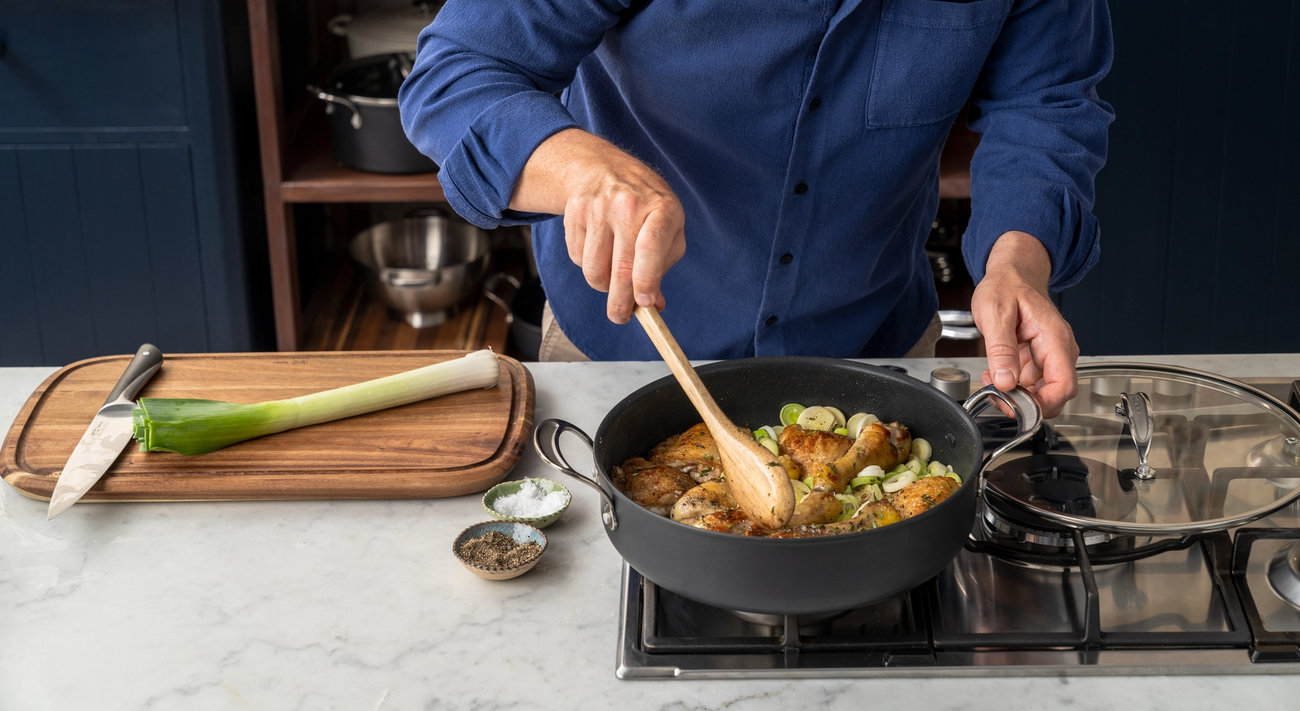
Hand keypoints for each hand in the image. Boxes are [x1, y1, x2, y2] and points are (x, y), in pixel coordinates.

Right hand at [511, 128, 685, 323]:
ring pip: (594, 270)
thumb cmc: (645, 205)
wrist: (604, 169)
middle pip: (621, 267)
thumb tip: (654, 304)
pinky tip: (598, 251)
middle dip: (621, 302)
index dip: (646, 280)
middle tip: (621, 317)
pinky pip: (577, 259)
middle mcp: (628, 204)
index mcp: (661, 207)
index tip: (644, 303)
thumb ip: (663, 266)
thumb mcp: (668, 227)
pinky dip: (588, 266)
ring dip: (603, 285)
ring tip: (612, 277)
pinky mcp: (573, 212)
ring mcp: (597, 207)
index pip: (651, 247)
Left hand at [970, 231, 1079, 417]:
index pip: (1064, 384)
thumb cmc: (1007, 286)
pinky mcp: (1036, 360)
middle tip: (998, 397)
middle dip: (1026, 404)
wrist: (1011, 274)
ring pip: (1039, 392)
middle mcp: (1057, 350)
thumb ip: (1001, 349)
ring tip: (991, 381)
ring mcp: (1047, 357)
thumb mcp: (996, 314)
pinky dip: (1011, 386)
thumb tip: (1006, 381)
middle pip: (1054, 394)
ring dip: (1015, 395)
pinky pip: (1028, 383)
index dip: (1044, 404)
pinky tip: (995, 375)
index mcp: (1055, 338)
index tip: (1019, 408)